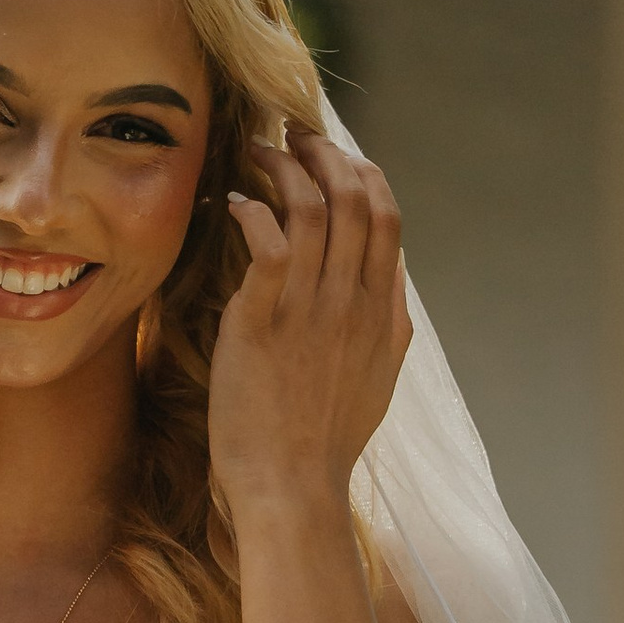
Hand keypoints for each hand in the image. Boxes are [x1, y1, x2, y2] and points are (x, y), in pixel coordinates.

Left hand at [207, 129, 412, 524]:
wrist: (293, 488)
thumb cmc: (324, 440)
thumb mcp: (377, 376)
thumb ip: (387, 320)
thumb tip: (390, 275)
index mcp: (383, 311)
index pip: (387, 216)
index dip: (361, 172)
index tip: (334, 154)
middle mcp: (354, 302)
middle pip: (354, 198)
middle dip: (324, 152)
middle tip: (292, 134)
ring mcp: (311, 311)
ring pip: (312, 209)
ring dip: (283, 168)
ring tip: (256, 153)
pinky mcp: (263, 323)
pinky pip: (268, 244)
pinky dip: (252, 210)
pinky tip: (234, 202)